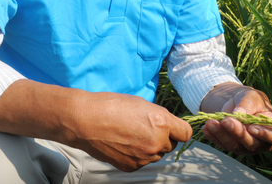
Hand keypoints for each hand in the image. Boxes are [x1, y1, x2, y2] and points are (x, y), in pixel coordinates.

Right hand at [0, 81, 192, 172]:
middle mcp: (157, 142)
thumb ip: (159, 116)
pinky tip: (124, 144)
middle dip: (163, 138)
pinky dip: (137, 155)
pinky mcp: (131, 166)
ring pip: (156, 154)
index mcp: (162, 122)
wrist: (86, 120)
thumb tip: (169, 125)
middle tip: (145, 128)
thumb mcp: (142, 104)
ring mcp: (144, 156)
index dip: (179, 129)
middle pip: (171, 144)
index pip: (186, 133)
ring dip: (150, 147)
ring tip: (132, 135)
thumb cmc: (112, 105)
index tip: (173, 128)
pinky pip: (142, 162)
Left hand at [200, 83, 271, 154]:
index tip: (252, 128)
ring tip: (211, 122)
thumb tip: (239, 115)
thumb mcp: (251, 96)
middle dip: (238, 132)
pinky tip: (206, 128)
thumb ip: (247, 105)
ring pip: (235, 145)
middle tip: (226, 120)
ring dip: (222, 134)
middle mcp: (262, 142)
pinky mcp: (232, 146)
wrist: (236, 101)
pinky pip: (222, 144)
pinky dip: (213, 136)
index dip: (266, 135)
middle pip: (252, 143)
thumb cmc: (250, 98)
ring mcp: (246, 146)